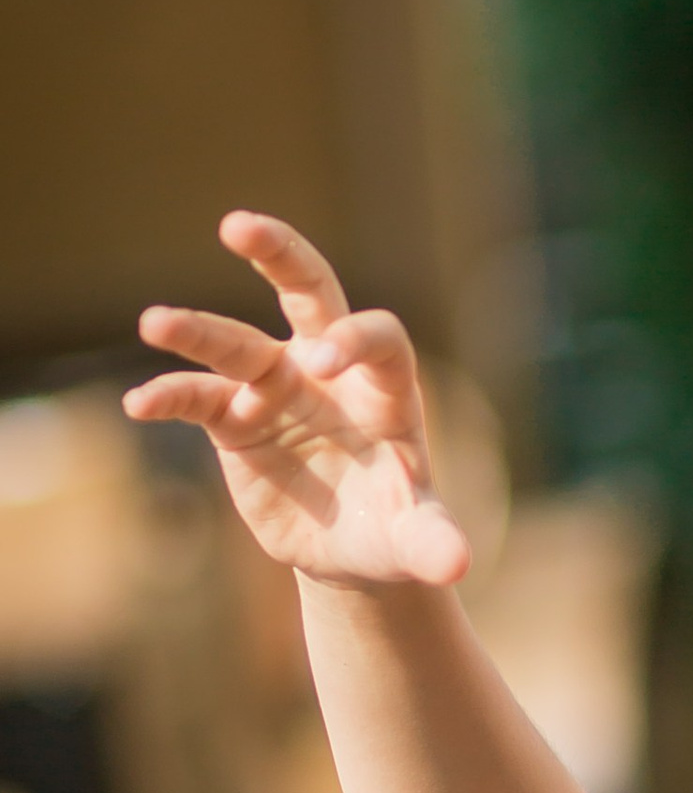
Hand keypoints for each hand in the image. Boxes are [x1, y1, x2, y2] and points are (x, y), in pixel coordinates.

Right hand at [125, 215, 469, 588]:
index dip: (353, 339)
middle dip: (279, 255)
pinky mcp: (233, 418)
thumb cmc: (392, 529)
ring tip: (154, 322)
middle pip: (309, 293)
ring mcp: (277, 387)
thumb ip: (432, 541)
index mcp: (384, 387)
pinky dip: (169, 397)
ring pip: (235, 343)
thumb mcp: (414, 539)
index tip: (323, 362)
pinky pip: (197, 397)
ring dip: (196, 330)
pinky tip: (138, 405)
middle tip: (239, 225)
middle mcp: (328, 371)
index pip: (377, 337)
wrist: (347, 548)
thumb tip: (455, 566)